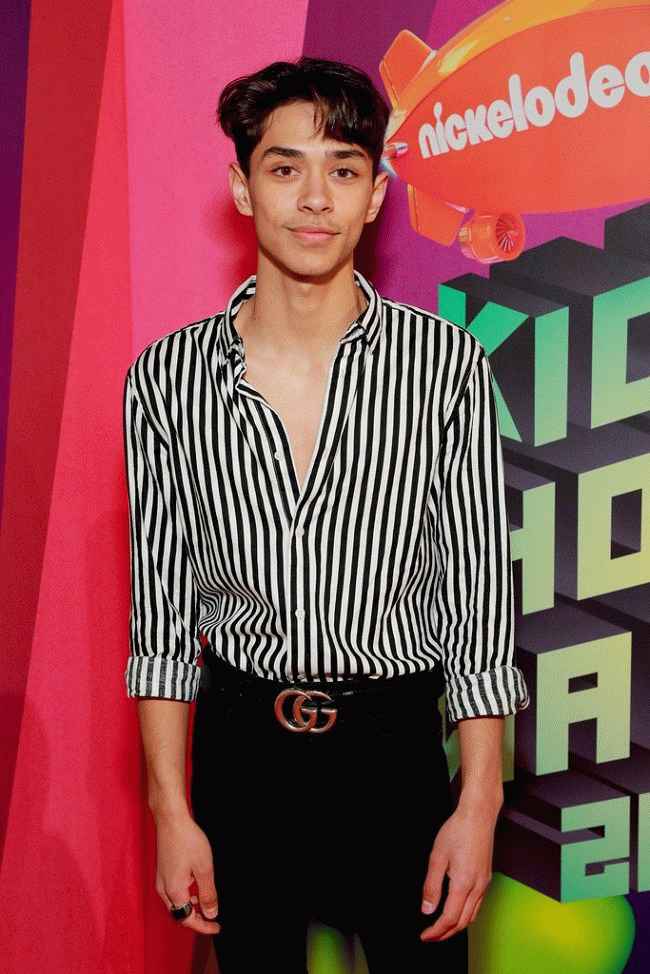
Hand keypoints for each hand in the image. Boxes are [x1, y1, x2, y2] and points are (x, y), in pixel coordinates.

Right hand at [154, 810, 220, 935]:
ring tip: (206, 901)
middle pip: (179, 914)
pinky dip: (185, 895)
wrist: (171, 820)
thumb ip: (208, 893)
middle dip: (196, 918)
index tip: (217, 927)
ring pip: (175, 903)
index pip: (188, 919)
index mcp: (174, 892)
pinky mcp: (162, 872)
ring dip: (190, 906)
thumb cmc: (188, 840)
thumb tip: (211, 914)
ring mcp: (161, 880)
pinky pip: (172, 892)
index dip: (203, 926)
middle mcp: (164, 889)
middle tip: (213, 917)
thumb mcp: (204, 868)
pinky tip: (195, 885)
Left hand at [419, 803, 497, 941]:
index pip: (449, 918)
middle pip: (462, 922)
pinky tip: (456, 911)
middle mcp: (477, 887)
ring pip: (472, 916)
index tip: (424, 936)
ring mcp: (484, 883)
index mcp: (464, 884)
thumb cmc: (457, 831)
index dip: (436, 931)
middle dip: (446, 934)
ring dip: (456, 927)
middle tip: (430, 936)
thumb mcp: (437, 857)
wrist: (478, 816)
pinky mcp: (486, 878)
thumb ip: (431, 886)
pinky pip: (477, 905)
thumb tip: (427, 910)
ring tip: (441, 928)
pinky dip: (466, 915)